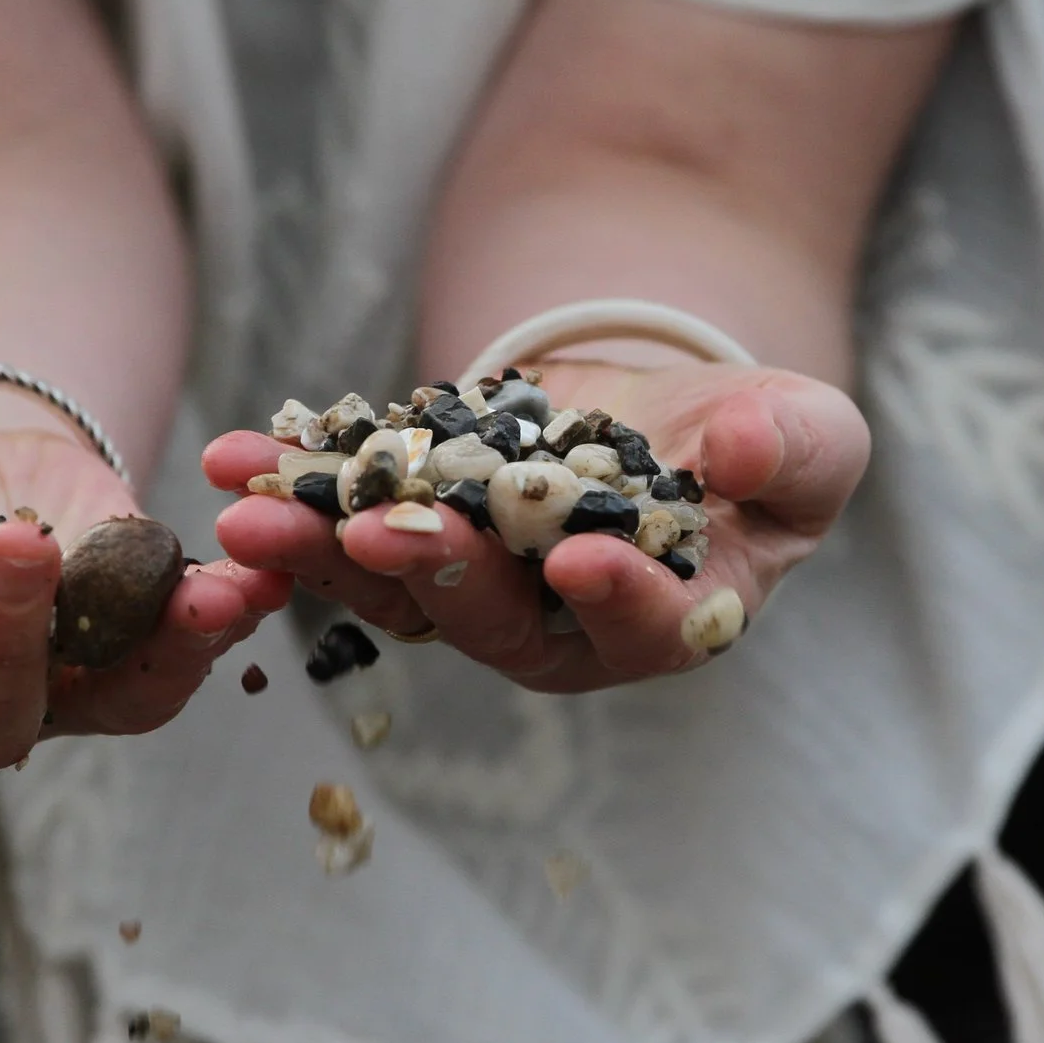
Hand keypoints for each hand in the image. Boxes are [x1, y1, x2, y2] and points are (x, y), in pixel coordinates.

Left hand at [208, 363, 868, 692]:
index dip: (614, 595)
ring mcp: (478, 587)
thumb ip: (790, 451)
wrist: (671, 417)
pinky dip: (292, 494)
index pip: (643, 624)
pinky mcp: (416, 534)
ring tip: (253, 515)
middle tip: (378, 534)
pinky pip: (347, 523)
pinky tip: (236, 458)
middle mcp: (560, 626)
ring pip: (397, 586)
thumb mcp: (807, 437)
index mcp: (670, 620)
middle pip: (492, 617)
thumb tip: (740, 452)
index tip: (579, 557)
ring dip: (323, 551)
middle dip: (432, 573)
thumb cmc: (759, 444)